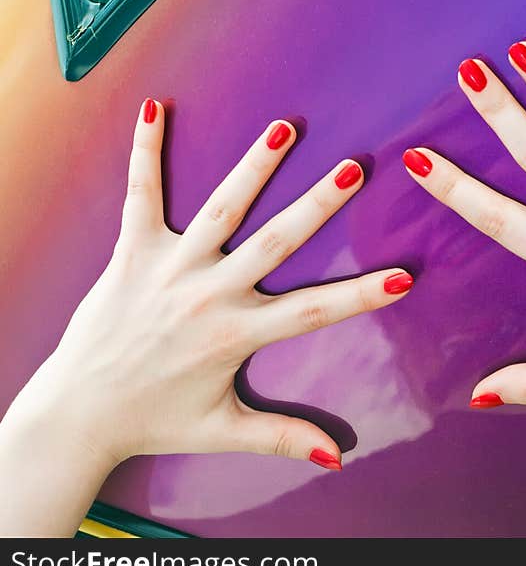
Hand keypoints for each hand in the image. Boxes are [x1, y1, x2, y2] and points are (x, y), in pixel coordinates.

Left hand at [8, 100, 412, 470]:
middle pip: (276, 242)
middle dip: (319, 205)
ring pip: (220, 209)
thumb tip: (341, 456)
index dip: (363, 294)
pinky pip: (140, 196)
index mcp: (238, 335)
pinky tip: (154, 109)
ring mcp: (170, 269)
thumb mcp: (225, 429)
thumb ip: (285, 438)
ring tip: (283, 130)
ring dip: (253, 168)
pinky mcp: (131, 253)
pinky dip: (145, 152)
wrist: (80, 412)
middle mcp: (209, 294)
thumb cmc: (155, 420)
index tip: (405, 274)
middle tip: (355, 168)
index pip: (315, 311)